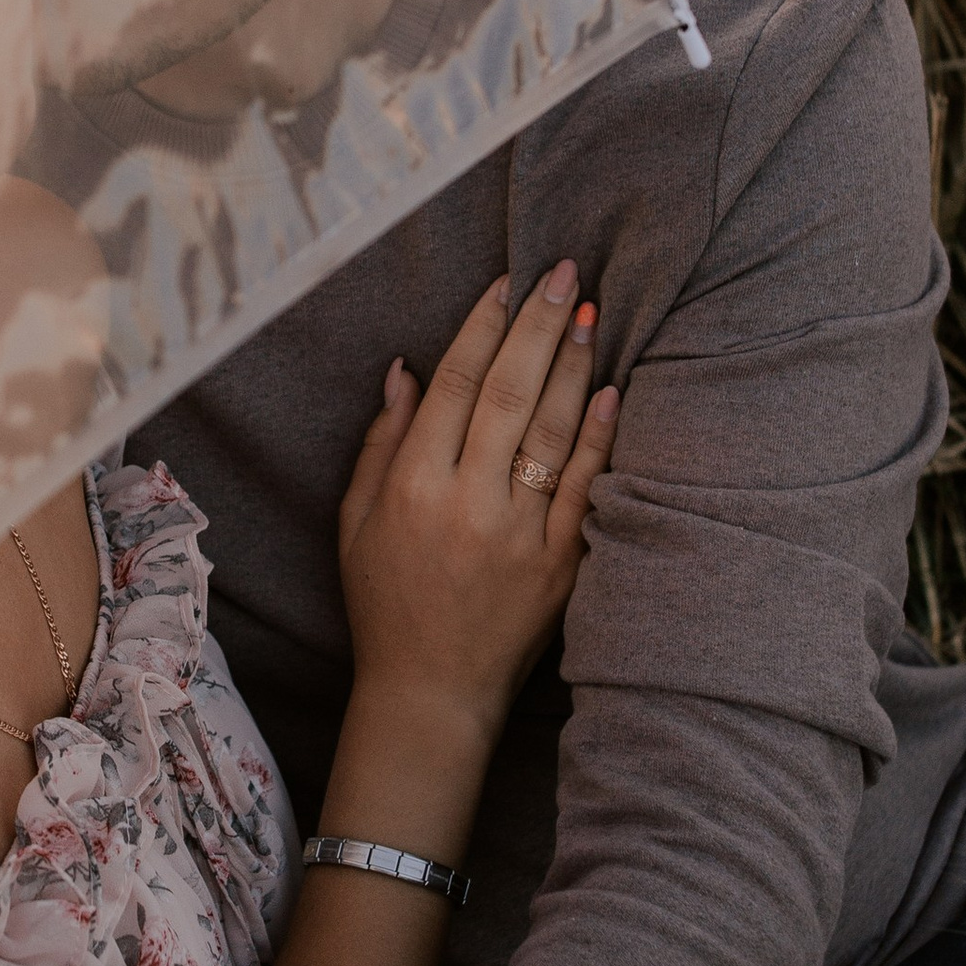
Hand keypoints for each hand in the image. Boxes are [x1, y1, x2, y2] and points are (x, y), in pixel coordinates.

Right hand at [336, 263, 614, 734]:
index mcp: (413, 487)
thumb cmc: (385, 602)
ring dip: (573, 366)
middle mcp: (468, 503)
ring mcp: (519, 535)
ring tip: (587, 315)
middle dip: (538, 324)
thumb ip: (381, 442)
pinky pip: (586, 489)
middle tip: (562, 271)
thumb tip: (406, 368)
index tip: (505, 282)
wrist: (431, 693)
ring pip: (553, 432)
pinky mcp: (558, 565)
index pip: (456, 384)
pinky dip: (599, 436)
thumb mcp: (355, 521)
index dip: (482, 326)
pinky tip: (610, 390)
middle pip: (511, 392)